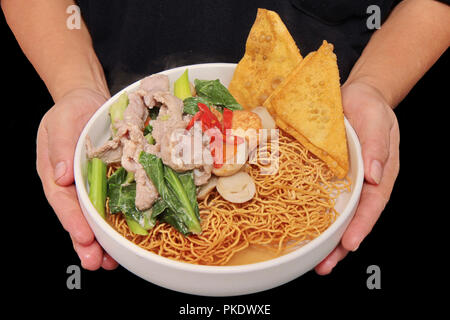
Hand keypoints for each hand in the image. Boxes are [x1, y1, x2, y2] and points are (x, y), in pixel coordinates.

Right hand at [37, 88, 117, 269]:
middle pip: (77, 217)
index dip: (72, 220)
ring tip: (110, 262)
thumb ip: (61, 147)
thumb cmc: (71, 110)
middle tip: (96, 262)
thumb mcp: (62, 121)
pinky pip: (111, 205)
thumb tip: (60, 175)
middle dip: (85, 242)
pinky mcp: (108, 182)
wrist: (89, 102)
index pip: (62, 200)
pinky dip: (116, 224)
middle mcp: (72, 184)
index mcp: (55, 172)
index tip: (83, 237)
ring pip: (93, 218)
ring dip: (101, 241)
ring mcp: (90, 185)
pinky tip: (124, 240)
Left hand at [315, 80, 399, 274]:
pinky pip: (319, 198)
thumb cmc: (370, 107)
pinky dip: (311, 215)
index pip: (372, 204)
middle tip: (325, 265)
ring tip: (313, 260)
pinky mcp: (327, 176)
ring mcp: (344, 182)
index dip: (361, 225)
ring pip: (336, 214)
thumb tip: (376, 175)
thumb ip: (377, 146)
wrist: (354, 97)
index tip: (349, 244)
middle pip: (354, 219)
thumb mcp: (377, 120)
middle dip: (341, 245)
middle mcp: (362, 183)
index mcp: (380, 173)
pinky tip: (299, 229)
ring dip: (326, 239)